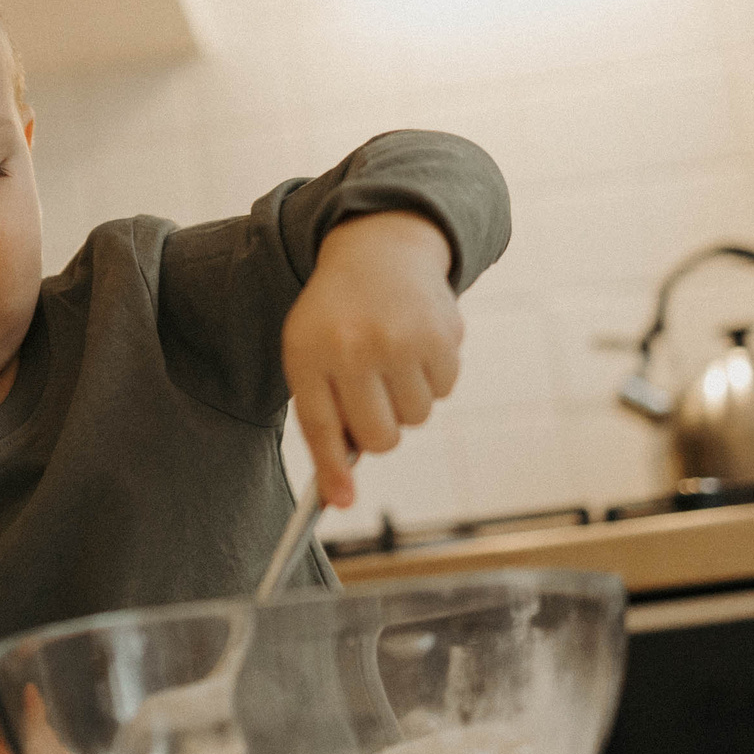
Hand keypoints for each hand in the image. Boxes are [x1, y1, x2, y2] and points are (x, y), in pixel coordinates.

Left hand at [282, 211, 461, 507]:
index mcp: (309, 351)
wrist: (379, 250)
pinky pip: (444, 390)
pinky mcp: (441, 334)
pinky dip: (432, 377)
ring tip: (391, 360)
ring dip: (407, 401)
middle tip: (372, 401)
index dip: (332, 470)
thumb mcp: (311, 352)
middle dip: (378, 433)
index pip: (320, 426)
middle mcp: (354, 346)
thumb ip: (323, 415)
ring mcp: (400, 339)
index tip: (340, 503)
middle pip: (378, 437)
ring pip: (415, 418)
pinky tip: (415, 343)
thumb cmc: (338, 317)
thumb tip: (342, 492)